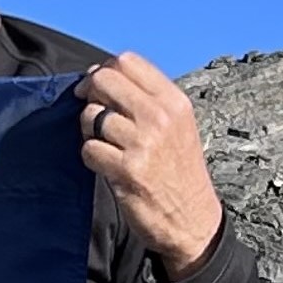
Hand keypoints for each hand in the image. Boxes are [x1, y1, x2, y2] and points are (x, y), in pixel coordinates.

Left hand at [76, 54, 224, 279]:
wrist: (193, 220)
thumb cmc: (179, 171)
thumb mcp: (178, 126)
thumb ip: (146, 99)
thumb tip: (99, 76)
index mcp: (174, 101)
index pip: (127, 62)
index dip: (103, 70)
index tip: (96, 88)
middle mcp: (160, 117)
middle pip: (105, 81)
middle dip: (89, 94)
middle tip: (92, 113)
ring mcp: (143, 143)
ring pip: (91, 115)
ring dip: (89, 131)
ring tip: (106, 145)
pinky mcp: (126, 170)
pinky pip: (89, 149)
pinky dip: (91, 157)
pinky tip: (106, 165)